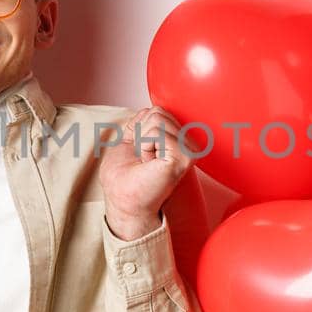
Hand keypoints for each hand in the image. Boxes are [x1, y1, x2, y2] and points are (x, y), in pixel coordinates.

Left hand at [99, 106, 191, 239]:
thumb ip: (141, 124)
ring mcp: (188, 150)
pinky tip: (150, 163)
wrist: (124, 203)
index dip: (140, 128)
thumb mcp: (128, 142)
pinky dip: (145, 146)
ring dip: (143, 141)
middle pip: (159, 112)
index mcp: (176, 141)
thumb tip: (150, 108)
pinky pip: (157, 132)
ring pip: (158, 119)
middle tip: (144, 159)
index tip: (140, 152)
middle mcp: (187, 145)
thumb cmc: (124, 179)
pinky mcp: (183, 157)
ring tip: (148, 162)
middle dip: (142, 133)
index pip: (158, 110)